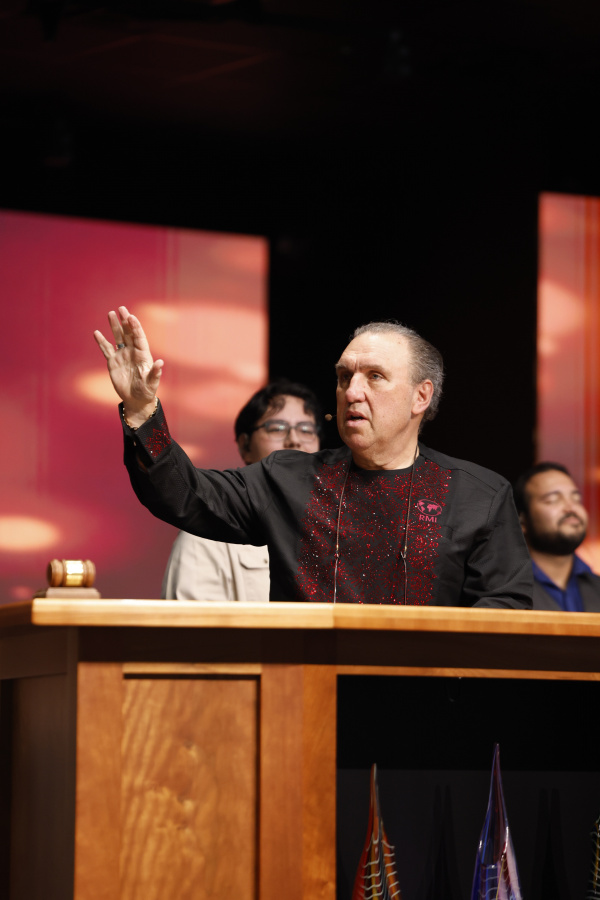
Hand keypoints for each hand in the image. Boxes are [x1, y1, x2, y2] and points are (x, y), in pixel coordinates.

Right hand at [94, 306, 163, 426]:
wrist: (136, 399)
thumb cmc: (147, 391)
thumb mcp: (152, 383)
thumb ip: (155, 372)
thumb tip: (160, 362)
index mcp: (143, 355)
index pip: (139, 337)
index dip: (136, 327)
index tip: (131, 317)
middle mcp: (133, 352)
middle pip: (129, 333)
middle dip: (125, 321)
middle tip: (121, 308)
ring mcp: (123, 356)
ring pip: (118, 338)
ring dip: (114, 326)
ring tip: (111, 313)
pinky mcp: (113, 362)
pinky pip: (107, 349)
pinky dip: (102, 342)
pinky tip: (97, 333)